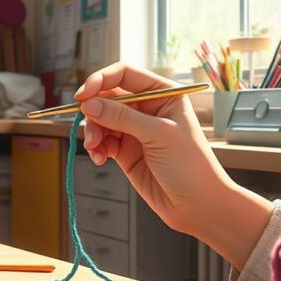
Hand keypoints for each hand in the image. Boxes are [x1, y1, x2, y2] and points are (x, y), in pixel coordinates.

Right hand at [75, 63, 271, 269]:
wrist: (197, 206)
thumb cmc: (191, 166)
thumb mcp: (158, 136)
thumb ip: (122, 118)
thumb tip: (89, 103)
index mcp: (163, 94)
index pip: (124, 75)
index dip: (100, 80)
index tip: (83, 96)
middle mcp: (147, 108)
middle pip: (107, 96)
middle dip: (94, 111)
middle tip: (87, 128)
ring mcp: (134, 129)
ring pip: (100, 119)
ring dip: (93, 132)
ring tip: (95, 149)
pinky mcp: (125, 150)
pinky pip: (102, 140)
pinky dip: (95, 147)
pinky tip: (100, 158)